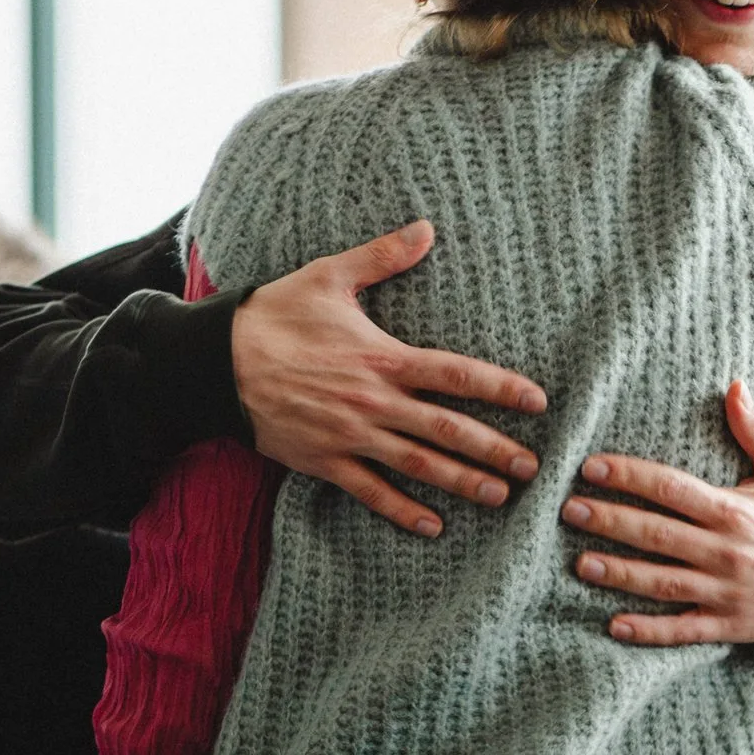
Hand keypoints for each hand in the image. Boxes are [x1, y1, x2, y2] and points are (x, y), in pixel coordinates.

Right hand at [231, 220, 546, 537]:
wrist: (215, 362)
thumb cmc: (275, 315)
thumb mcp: (329, 276)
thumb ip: (382, 256)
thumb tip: (426, 228)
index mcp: (383, 357)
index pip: (455, 374)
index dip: (500, 388)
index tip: (538, 401)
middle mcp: (373, 401)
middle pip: (447, 429)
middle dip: (494, 449)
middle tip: (534, 467)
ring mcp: (349, 436)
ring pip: (417, 466)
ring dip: (461, 482)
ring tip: (499, 496)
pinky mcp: (323, 461)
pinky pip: (370, 492)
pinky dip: (402, 510)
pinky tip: (433, 526)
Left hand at [560, 381, 753, 644]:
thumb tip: (734, 385)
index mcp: (735, 510)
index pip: (672, 489)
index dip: (630, 476)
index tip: (591, 467)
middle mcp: (727, 551)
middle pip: (657, 535)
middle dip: (611, 522)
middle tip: (569, 510)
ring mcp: (726, 592)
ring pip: (663, 583)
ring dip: (619, 574)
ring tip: (580, 563)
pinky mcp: (729, 625)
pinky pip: (683, 630)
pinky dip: (649, 631)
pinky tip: (614, 625)